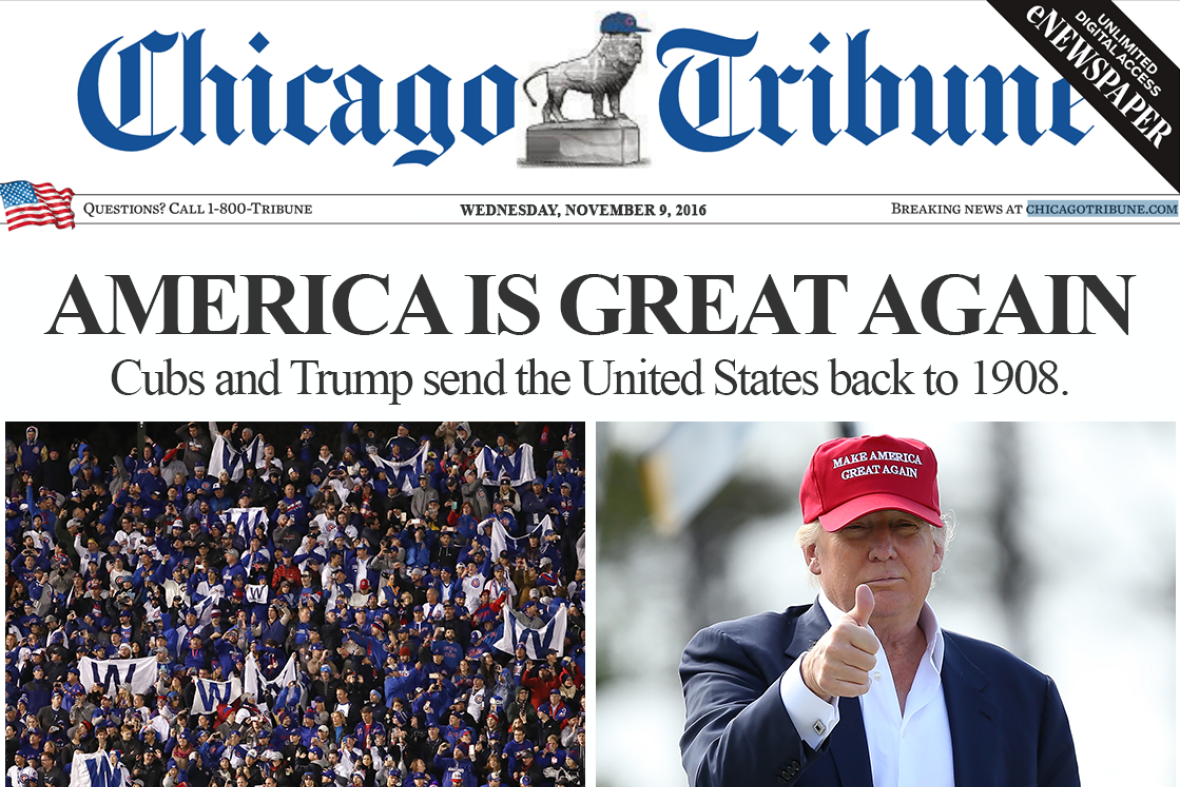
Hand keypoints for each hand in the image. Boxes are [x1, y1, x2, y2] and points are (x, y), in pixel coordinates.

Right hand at [800, 584, 878, 701]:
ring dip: (861, 674)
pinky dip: (858, 687)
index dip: (870, 646)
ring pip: (864, 677)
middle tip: (853, 656)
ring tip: (849, 666)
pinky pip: (858, 690)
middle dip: (866, 662)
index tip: (858, 644)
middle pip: (871, 662)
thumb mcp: (851, 622)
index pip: (874, 646)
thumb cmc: (841, 639)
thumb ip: (863, 606)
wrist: (818, 662)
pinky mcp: (828, 683)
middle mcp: (833, 646)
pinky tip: (848, 678)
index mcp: (842, 629)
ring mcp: (829, 666)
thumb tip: (865, 587)